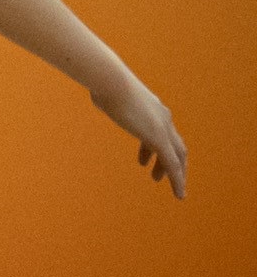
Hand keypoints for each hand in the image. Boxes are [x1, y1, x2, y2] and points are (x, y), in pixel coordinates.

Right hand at [94, 78, 188, 198]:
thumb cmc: (103, 84)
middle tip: (160, 176)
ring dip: (175, 173)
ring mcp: (164, 128)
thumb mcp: (107, 91)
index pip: (162, 130)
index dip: (155, 147)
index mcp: (153, 108)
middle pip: (177, 145)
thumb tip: (98, 93)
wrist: (110, 81)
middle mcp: (163, 117)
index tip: (145, 160)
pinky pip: (173, 165)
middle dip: (172, 162)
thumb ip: (107, 95)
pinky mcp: (160, 139)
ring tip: (163, 185)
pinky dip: (178, 181)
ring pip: (178, 156)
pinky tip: (179, 194)